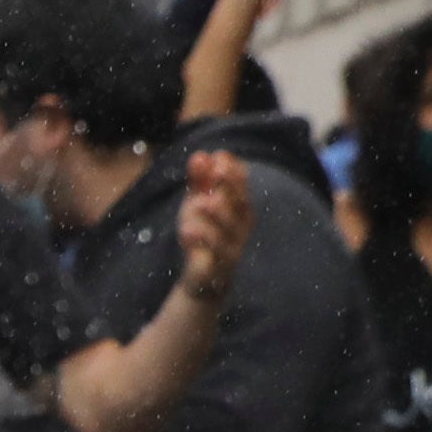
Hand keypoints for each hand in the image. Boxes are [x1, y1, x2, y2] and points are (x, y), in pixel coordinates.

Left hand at [176, 148, 251, 303]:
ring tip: (199, 202)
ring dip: (214, 214)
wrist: (203, 276)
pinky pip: (213, 254)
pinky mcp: (218, 267)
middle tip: (216, 172)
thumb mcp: (198, 205)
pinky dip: (201, 242)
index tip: (219, 156)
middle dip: (229, 187)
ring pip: (227, 230)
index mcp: (241, 208)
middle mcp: (242, 226)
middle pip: (241, 204)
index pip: (243, 185)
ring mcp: (233, 247)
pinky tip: (188, 230)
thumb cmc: (204, 235)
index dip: (233, 171)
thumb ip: (199, 182)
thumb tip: (200, 155)